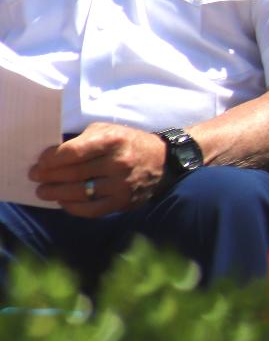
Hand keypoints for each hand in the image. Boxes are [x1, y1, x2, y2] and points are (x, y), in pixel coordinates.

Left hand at [30, 123, 167, 217]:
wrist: (162, 160)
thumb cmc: (128, 142)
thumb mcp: (109, 130)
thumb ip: (83, 140)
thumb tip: (52, 155)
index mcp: (113, 140)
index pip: (73, 152)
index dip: (51, 159)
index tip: (40, 162)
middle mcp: (118, 162)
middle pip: (73, 173)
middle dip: (48, 176)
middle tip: (35, 177)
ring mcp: (121, 184)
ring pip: (79, 193)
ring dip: (56, 194)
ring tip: (43, 192)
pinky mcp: (123, 201)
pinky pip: (91, 209)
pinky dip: (73, 207)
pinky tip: (63, 202)